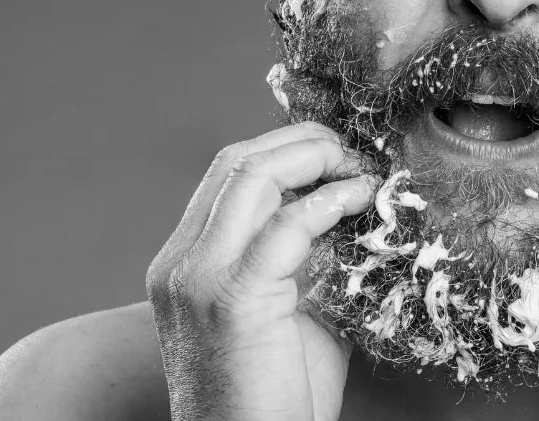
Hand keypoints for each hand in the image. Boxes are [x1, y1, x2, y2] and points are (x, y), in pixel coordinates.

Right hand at [145, 122, 377, 420]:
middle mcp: (180, 264)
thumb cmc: (273, 400)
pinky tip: (358, 201)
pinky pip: (286, 225)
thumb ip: (300, 258)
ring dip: (314, 158)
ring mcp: (199, 278)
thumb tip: (347, 209)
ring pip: (251, 174)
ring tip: (356, 168)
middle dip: (300, 143)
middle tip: (351, 152)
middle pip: (235, 161)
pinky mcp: (232, 299)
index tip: (334, 155)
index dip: (284, 150)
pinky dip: (329, 201)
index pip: (225, 175)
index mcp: (183, 264)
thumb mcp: (283, 311)